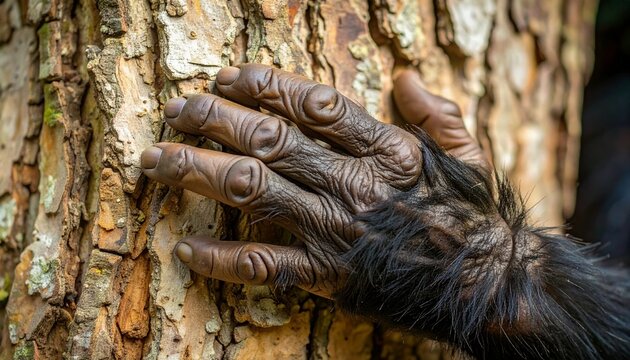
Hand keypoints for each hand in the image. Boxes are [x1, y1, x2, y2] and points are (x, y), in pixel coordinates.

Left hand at [140, 64, 484, 298]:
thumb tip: (406, 78)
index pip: (311, 104)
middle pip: (267, 140)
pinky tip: (186, 249)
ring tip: (156, 160)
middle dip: (213, 119)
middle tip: (176, 108)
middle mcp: (353, 183)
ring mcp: (335, 231)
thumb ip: (436, 113)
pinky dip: (220, 258)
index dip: (262, 85)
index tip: (226, 76)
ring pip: (252, 191)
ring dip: (197, 173)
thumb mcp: (467, 155)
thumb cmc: (475, 219)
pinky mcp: (327, 277)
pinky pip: (262, 266)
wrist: (490, 288)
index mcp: (386, 150)